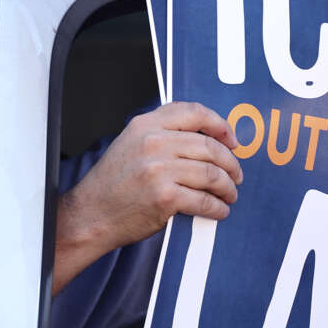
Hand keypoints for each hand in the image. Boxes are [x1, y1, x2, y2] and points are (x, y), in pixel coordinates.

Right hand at [53, 102, 243, 294]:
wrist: (91, 215)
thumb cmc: (112, 185)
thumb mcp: (129, 144)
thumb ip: (161, 134)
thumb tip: (204, 137)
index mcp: (145, 125)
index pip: (194, 112)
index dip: (220, 125)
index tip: (232, 141)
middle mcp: (153, 142)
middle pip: (209, 146)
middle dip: (230, 163)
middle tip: (236, 176)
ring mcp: (159, 170)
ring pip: (211, 173)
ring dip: (227, 187)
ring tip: (229, 195)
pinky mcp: (165, 197)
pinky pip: (204, 200)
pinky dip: (217, 207)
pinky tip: (219, 210)